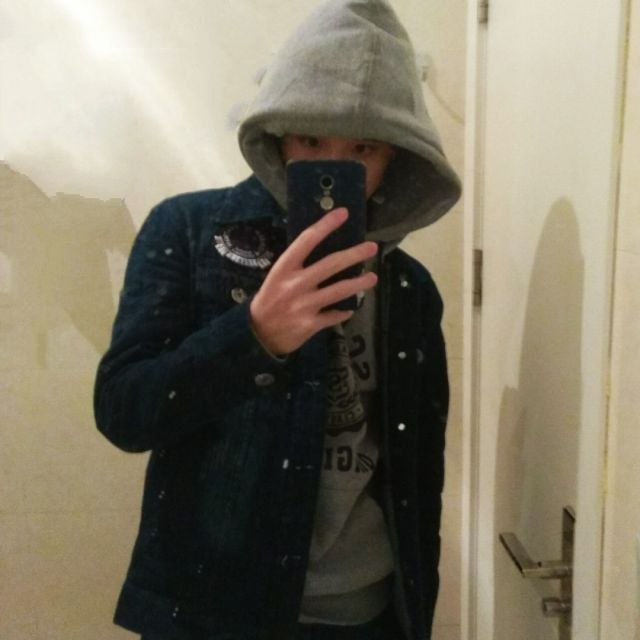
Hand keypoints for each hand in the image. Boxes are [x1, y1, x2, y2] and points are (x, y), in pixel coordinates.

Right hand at [249, 208, 377, 354]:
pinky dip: (343, 312)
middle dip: (354, 254)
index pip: (307, 241)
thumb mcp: (278, 277)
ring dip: (359, 283)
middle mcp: (295, 284)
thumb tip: (327, 250)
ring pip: (339, 290)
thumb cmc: (270, 300)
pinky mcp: (310, 324)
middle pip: (330, 264)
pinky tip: (350, 308)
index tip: (343, 213)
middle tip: (372, 247)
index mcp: (284, 268)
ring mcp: (303, 305)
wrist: (258, 334)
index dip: (326, 226)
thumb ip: (298, 266)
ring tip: (373, 277)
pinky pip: (334, 315)